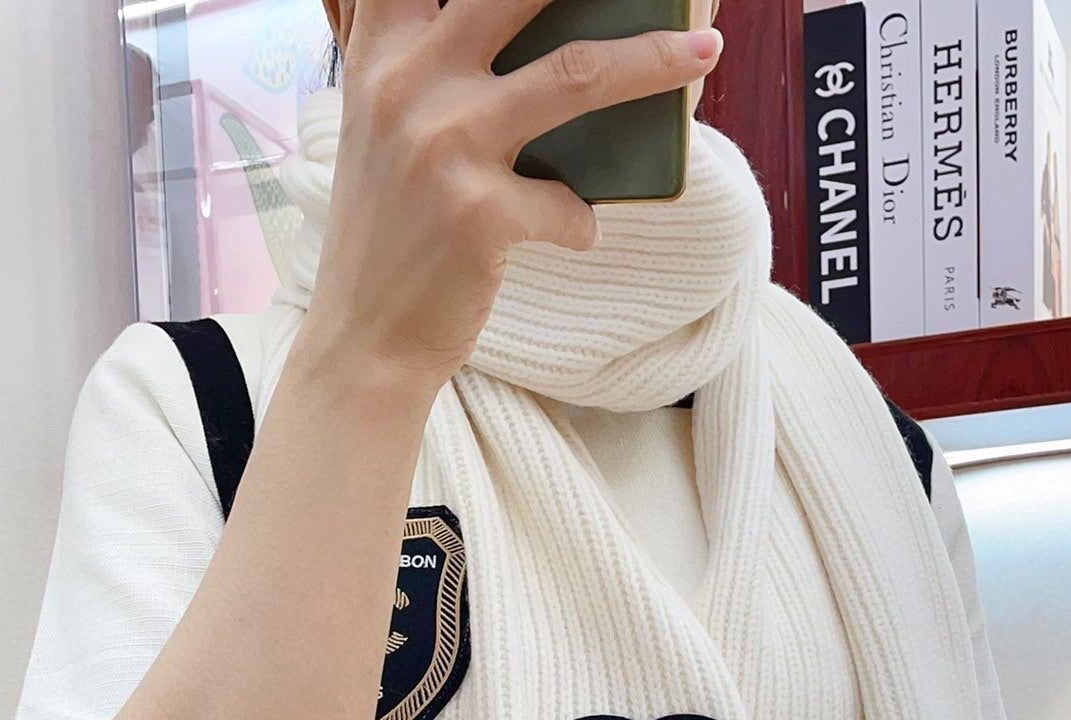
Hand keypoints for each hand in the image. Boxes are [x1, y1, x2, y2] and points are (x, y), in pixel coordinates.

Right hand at [303, 0, 722, 390]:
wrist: (366, 338)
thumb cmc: (391, 231)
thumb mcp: (379, 127)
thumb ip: (423, 62)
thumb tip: (535, 29)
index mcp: (382, 55)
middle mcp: (407, 86)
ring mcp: (444, 147)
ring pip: (576, 74)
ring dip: (652, 60)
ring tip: (704, 53)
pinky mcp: (479, 214)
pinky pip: (569, 202)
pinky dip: (582, 221)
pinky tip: (572, 232)